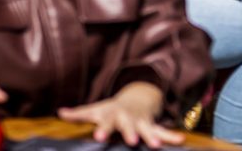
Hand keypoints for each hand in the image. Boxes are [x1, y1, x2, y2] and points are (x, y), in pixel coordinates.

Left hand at [58, 82, 182, 148]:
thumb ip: (78, 114)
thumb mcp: (95, 109)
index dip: (104, 129)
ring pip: (148, 130)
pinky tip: (181, 140)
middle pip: (129, 126)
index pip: (107, 122)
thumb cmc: (110, 108)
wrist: (135, 97)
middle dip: (131, 133)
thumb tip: (60, 112)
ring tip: (157, 145)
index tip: (99, 136)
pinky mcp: (152, 126)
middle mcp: (129, 118)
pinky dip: (171, 135)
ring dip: (153, 136)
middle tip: (132, 142)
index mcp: (113, 115)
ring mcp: (142, 121)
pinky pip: (163, 131)